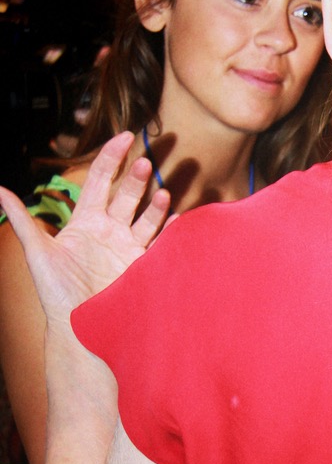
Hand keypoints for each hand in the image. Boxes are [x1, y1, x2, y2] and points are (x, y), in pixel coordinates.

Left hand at [0, 133, 169, 328]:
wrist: (77, 327)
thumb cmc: (54, 291)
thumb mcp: (37, 252)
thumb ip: (22, 219)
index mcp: (85, 220)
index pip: (101, 179)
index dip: (113, 156)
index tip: (126, 136)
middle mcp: (109, 229)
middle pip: (127, 194)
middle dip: (137, 177)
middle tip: (145, 162)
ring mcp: (127, 246)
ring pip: (146, 216)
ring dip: (156, 203)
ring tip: (164, 193)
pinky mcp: (141, 265)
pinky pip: (159, 243)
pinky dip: (169, 231)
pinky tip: (177, 221)